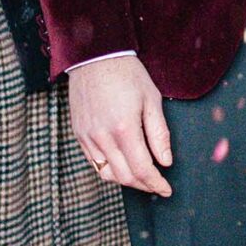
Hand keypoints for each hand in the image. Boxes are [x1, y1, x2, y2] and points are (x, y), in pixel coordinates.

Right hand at [68, 54, 172, 195]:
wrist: (94, 56)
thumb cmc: (127, 74)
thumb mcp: (151, 99)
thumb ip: (159, 134)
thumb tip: (165, 161)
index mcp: (124, 128)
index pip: (142, 169)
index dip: (156, 183)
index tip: (166, 189)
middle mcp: (103, 137)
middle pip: (124, 176)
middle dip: (143, 185)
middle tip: (157, 186)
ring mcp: (87, 136)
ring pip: (107, 174)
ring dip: (126, 180)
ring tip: (141, 178)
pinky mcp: (79, 133)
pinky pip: (94, 162)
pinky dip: (109, 170)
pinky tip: (121, 165)